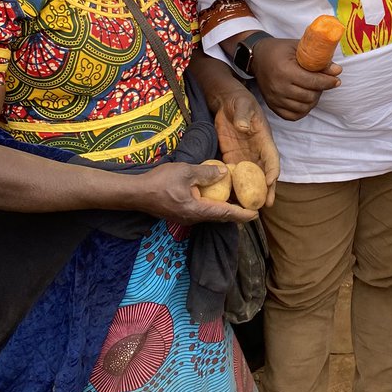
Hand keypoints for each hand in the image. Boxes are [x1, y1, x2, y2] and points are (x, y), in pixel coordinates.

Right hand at [133, 163, 257, 224]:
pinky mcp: (180, 214)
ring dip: (224, 209)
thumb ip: (207, 173)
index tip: (256, 214)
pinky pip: (202, 212)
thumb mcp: (186, 172)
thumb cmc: (160, 182)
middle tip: (251, 207)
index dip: (242, 214)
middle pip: (219, 217)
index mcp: (197, 211)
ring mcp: (186, 218)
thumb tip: (225, 173)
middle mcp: (193, 218)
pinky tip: (216, 197)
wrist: (136, 193)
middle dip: (236, 213)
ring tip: (237, 201)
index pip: (225, 214)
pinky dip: (213, 206)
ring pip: (211, 215)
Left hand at [212, 84, 280, 206]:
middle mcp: (257, 151)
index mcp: (264, 139)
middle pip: (265, 173)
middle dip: (267, 190)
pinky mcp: (232, 157)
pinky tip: (232, 198)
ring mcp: (245, 156)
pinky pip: (235, 175)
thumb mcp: (242, 105)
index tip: (271, 182)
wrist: (226, 102)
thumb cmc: (238, 101)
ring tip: (250, 208)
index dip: (273, 171)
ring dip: (252, 193)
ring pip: (251, 178)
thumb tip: (244, 127)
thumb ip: (243, 115)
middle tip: (266, 205)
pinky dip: (236, 186)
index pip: (272, 158)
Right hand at [251, 37, 340, 120]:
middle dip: (321, 89)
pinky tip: (305, 99)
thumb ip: (318, 60)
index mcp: (285, 70)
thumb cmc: (280, 50)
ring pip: (303, 108)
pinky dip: (302, 110)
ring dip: (313, 100)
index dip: (328, 82)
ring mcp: (274, 99)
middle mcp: (278, 87)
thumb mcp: (299, 48)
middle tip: (322, 82)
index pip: (312, 81)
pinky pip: (293, 116)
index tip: (336, 80)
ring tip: (313, 89)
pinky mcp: (272, 106)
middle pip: (309, 96)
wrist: (258, 57)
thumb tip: (337, 71)